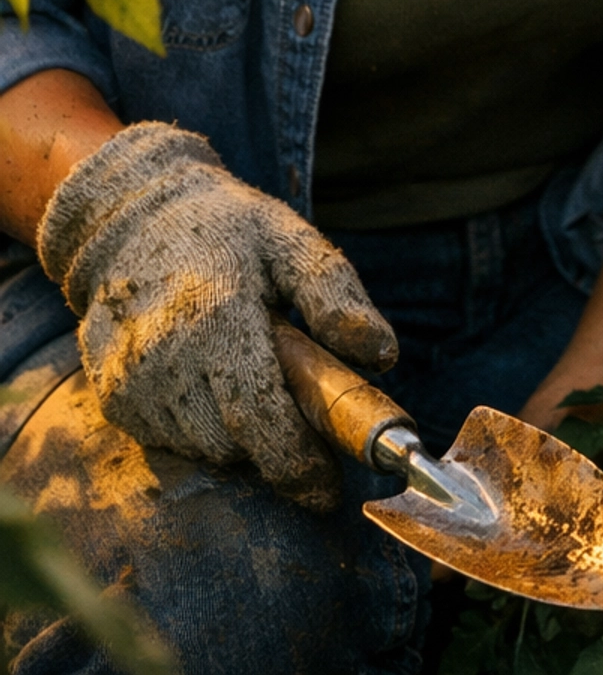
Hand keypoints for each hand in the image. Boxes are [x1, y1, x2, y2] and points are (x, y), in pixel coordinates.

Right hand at [39, 120, 397, 510]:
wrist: (129, 217)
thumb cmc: (225, 227)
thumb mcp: (290, 239)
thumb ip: (336, 295)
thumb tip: (384, 355)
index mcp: (218, 318)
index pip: (260, 418)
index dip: (298, 463)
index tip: (329, 488)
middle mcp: (166, 359)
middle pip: (235, 445)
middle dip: (276, 442)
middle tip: (297, 401)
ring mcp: (132, 385)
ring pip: (204, 449)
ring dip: (239, 433)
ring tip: (248, 370)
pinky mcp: (114, 401)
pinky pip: (171, 441)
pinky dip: (201, 425)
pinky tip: (208, 376)